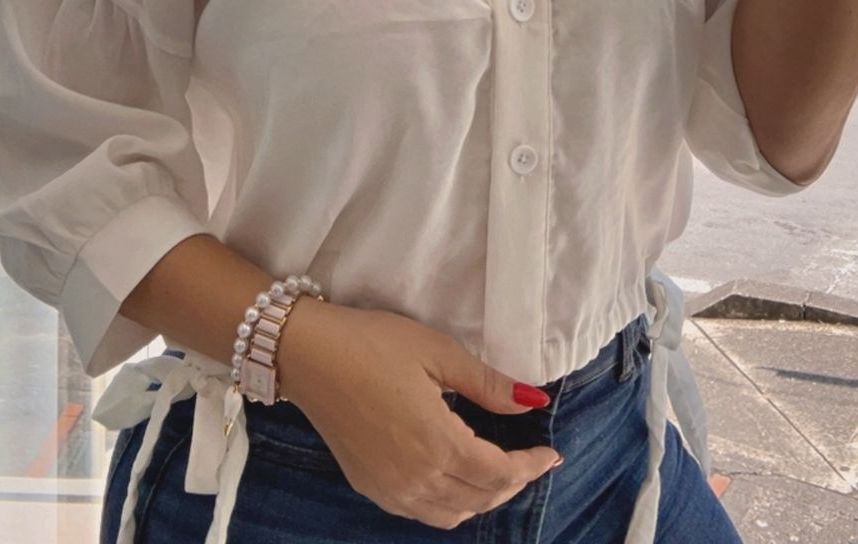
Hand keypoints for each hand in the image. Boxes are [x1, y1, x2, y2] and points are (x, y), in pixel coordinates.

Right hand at [277, 300, 561, 529]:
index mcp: (437, 444)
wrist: (306, 355)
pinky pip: (422, 512)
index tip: (551, 452)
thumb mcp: (437, 351)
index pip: (499, 474)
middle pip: (479, 500)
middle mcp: (415, 479)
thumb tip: (532, 401)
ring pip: (451, 514)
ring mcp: (390, 489)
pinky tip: (453, 477)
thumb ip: (487, 383)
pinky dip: (449, 504)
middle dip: (511, 483)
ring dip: (481, 499)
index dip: (530, 467)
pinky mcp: (370, 487)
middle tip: (529, 459)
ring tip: (497, 470)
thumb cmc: (373, 343)